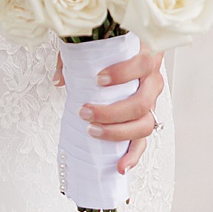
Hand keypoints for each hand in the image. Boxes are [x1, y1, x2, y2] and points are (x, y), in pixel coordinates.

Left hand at [79, 45, 166, 173]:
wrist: (127, 53)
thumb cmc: (112, 49)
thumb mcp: (91, 45)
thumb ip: (75, 57)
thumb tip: (59, 79)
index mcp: (146, 55)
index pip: (143, 64)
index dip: (122, 74)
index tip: (98, 79)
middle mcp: (153, 81)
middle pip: (142, 102)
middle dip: (112, 112)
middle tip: (86, 112)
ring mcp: (152, 102)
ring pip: (145, 123)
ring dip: (118, 132)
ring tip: (93, 131)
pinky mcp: (145, 119)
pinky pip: (143, 141)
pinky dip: (133, 156)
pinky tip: (120, 166)